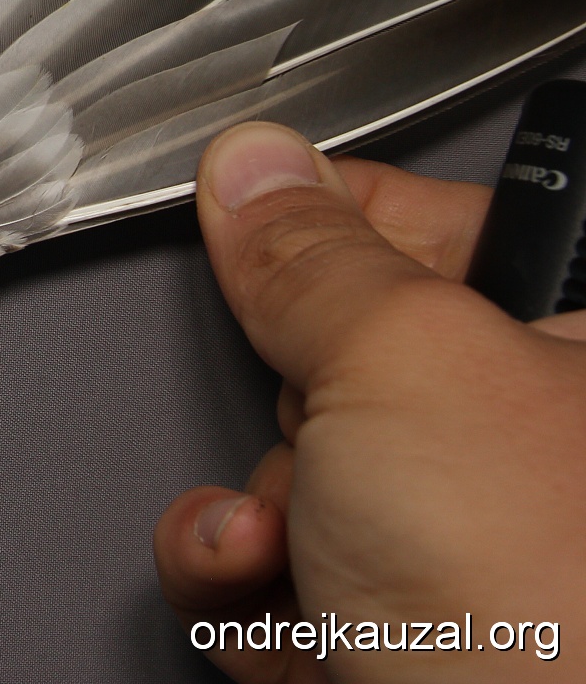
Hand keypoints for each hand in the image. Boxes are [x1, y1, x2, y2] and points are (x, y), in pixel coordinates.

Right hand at [155, 121, 585, 681]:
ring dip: (254, 519)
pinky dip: (249, 593)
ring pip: (298, 479)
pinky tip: (274, 607)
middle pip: (341, 365)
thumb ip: (315, 257)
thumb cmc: (554, 610)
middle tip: (324, 443)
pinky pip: (284, 575)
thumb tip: (256, 169)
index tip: (258, 218)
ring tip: (287, 553)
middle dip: (290, 415)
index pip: (436, 221)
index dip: (331, 217)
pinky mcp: (412, 634)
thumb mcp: (404, 368)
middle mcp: (542, 445)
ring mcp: (478, 548)